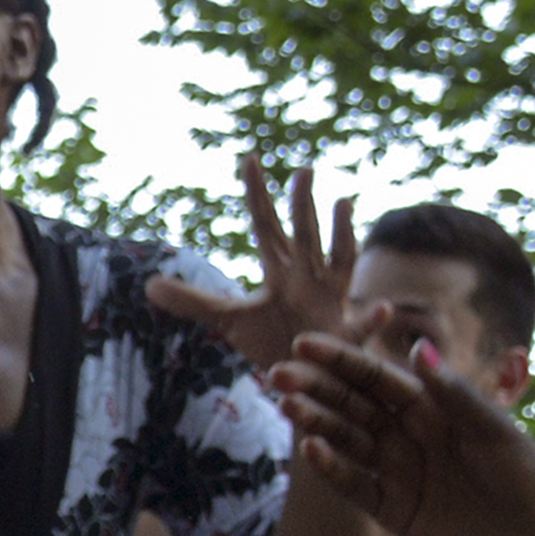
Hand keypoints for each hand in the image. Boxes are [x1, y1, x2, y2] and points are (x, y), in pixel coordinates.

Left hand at [144, 156, 357, 379]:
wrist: (304, 377)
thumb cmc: (272, 342)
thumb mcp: (228, 322)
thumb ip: (192, 303)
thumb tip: (148, 286)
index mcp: (280, 271)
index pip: (264, 224)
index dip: (256, 193)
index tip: (249, 158)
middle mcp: (308, 278)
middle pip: (303, 234)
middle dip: (302, 204)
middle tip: (301, 169)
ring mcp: (331, 302)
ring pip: (339, 261)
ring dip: (342, 233)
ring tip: (344, 202)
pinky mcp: (346, 336)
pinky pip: (364, 326)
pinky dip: (376, 318)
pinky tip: (386, 308)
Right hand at [268, 328, 534, 535]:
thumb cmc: (523, 471)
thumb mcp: (490, 427)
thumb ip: (453, 391)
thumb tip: (417, 345)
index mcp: (427, 405)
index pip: (374, 376)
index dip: (340, 359)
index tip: (304, 343)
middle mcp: (405, 434)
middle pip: (351, 405)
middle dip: (315, 388)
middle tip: (277, 374)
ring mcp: (395, 470)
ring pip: (347, 441)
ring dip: (316, 424)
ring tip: (288, 406)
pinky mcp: (391, 508)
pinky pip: (355, 485)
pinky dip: (333, 469)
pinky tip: (310, 450)